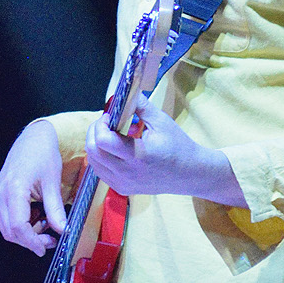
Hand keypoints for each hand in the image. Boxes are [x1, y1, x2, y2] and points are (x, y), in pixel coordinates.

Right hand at [0, 120, 67, 255]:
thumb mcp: (53, 181)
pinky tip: (37, 216)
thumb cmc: (43, 155)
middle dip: (30, 240)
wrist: (32, 139)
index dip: (32, 241)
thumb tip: (62, 230)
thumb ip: (55, 208)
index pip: (18, 226)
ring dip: (26, 234)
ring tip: (46, 224)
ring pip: (7, 228)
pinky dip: (22, 224)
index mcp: (13, 189)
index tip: (45, 248)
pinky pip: (6, 219)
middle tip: (51, 240)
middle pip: (10, 231)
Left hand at [85, 96, 246, 204]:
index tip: (110, 116)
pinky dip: (100, 158)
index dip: (101, 125)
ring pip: (93, 162)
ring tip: (108, 134)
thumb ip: (140, 105)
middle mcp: (126, 173)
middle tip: (106, 122)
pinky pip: (100, 172)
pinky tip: (112, 149)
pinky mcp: (122, 189)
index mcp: (137, 155)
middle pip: (93, 151)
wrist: (190, 174)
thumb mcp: (161, 121)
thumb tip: (124, 93)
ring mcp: (123, 184)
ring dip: (95, 145)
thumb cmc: (178, 146)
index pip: (103, 141)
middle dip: (94, 132)